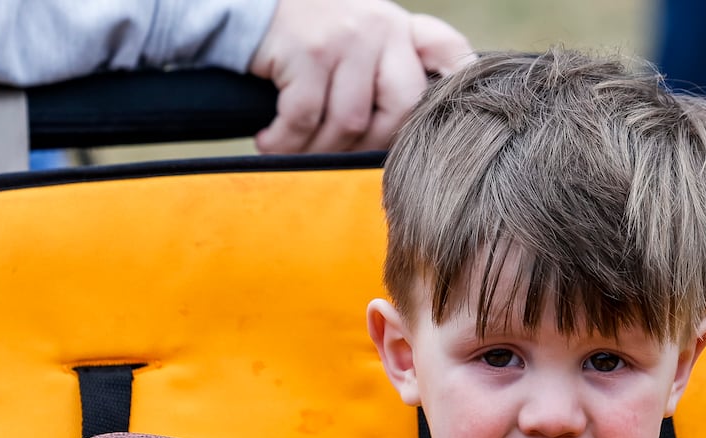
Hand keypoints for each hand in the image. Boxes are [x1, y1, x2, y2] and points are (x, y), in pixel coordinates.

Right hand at [248, 0, 471, 152]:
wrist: (245, 6)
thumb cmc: (307, 36)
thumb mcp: (360, 37)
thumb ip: (390, 66)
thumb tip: (412, 131)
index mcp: (398, 28)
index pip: (446, 50)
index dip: (459, 83)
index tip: (455, 118)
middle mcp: (381, 27)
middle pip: (401, 110)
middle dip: (368, 146)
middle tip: (337, 155)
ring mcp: (346, 38)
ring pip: (350, 122)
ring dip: (317, 150)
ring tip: (295, 152)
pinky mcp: (308, 51)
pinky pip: (305, 119)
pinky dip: (285, 142)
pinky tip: (270, 141)